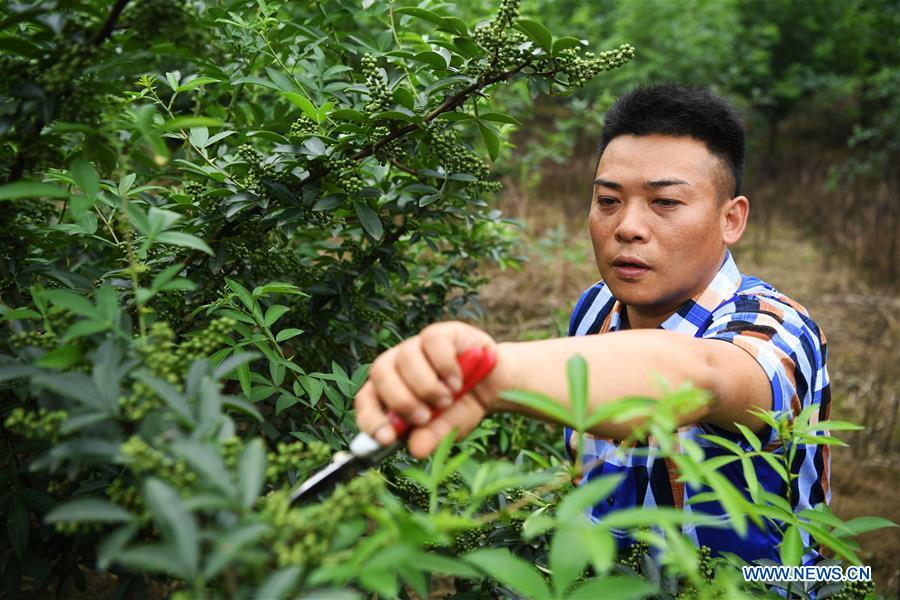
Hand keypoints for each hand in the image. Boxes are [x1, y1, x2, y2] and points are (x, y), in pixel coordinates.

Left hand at [354, 321, 501, 457]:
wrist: (495, 384)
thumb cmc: (463, 405)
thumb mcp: (449, 427)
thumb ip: (431, 436)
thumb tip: (415, 449)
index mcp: (390, 389)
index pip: (366, 399)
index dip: (371, 418)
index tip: (386, 438)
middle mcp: (398, 363)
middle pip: (380, 372)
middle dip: (401, 400)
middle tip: (424, 417)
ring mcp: (418, 345)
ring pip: (406, 357)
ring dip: (426, 385)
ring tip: (447, 400)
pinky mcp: (441, 333)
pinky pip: (432, 343)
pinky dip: (445, 366)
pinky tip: (458, 381)